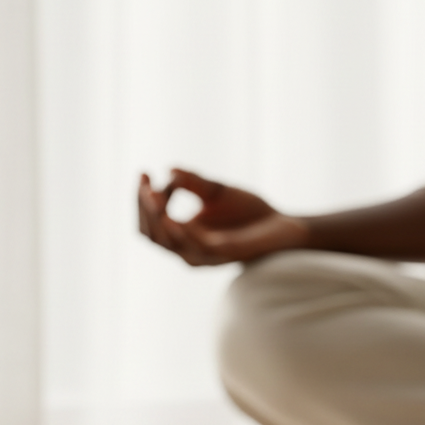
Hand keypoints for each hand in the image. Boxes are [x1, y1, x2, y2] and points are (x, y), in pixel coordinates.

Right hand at [137, 168, 307, 265]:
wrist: (283, 224)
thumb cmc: (249, 210)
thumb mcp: (215, 191)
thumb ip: (193, 182)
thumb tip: (170, 170)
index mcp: (184, 235)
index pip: (149, 223)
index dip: (141, 200)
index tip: (144, 173)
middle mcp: (189, 248)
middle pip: (151, 234)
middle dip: (144, 208)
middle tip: (145, 184)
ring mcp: (205, 254)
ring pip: (168, 242)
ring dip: (158, 219)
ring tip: (154, 195)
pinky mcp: (225, 253)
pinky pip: (197, 245)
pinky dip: (184, 231)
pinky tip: (176, 214)